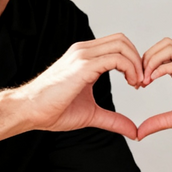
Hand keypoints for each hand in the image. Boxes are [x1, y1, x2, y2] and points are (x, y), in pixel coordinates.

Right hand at [0, 34, 140, 155]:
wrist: (29, 111)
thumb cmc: (53, 110)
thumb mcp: (91, 115)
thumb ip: (113, 119)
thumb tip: (133, 131)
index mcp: (84, 57)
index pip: (117, 45)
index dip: (133, 61)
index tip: (137, 83)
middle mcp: (83, 51)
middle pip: (123, 40)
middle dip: (138, 59)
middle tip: (141, 82)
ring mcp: (82, 56)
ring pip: (122, 45)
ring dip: (137, 64)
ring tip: (138, 84)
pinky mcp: (82, 66)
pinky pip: (115, 58)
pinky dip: (130, 68)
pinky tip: (132, 84)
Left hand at [138, 38, 171, 141]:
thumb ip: (158, 122)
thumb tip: (140, 132)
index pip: (163, 52)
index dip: (147, 63)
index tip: (138, 82)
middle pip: (164, 44)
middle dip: (146, 57)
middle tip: (138, 78)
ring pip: (169, 48)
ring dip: (151, 61)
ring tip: (144, 80)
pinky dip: (159, 69)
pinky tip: (151, 81)